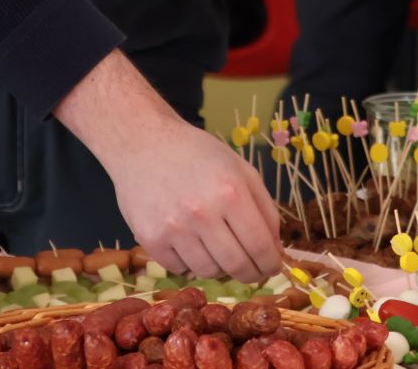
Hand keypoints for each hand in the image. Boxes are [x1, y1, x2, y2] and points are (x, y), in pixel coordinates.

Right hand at [58, 53, 281, 280]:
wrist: (142, 144)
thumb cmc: (195, 154)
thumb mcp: (239, 168)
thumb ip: (264, 208)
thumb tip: (275, 248)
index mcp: (230, 192)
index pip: (260, 246)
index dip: (270, 264)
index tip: (271, 267)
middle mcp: (202, 213)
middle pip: (237, 266)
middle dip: (250, 273)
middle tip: (250, 270)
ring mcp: (174, 228)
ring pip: (209, 272)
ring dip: (218, 266)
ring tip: (214, 247)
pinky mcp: (150, 239)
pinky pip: (180, 269)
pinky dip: (189, 262)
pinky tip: (188, 242)